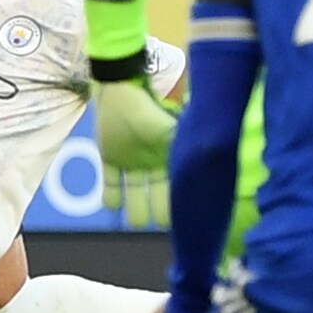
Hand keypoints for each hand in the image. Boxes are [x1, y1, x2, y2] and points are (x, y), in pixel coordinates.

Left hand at [97, 79, 179, 227]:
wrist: (122, 90)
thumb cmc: (150, 109)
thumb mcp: (170, 132)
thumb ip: (183, 149)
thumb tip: (201, 166)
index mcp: (170, 159)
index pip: (177, 189)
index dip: (179, 204)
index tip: (182, 218)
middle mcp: (153, 165)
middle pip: (158, 198)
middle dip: (160, 212)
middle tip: (160, 222)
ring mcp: (131, 163)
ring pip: (135, 196)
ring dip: (136, 210)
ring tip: (137, 222)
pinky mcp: (110, 159)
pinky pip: (111, 184)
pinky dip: (111, 198)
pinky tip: (113, 208)